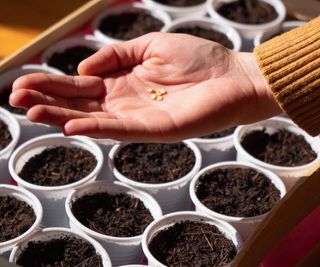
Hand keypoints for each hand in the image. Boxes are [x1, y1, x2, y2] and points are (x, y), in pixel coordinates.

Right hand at [10, 32, 280, 141]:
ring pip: (94, 118)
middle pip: (80, 103)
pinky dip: (97, 127)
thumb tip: (85, 64)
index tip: (24, 83)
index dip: (52, 84)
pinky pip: (121, 129)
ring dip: (62, 117)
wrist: (232, 76)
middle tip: (16, 100)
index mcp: (124, 81)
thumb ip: (117, 55)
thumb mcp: (151, 45)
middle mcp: (126, 102)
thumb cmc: (198, 59)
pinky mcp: (156, 130)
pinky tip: (73, 125)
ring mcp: (139, 118)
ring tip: (31, 114)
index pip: (81, 84)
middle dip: (48, 102)